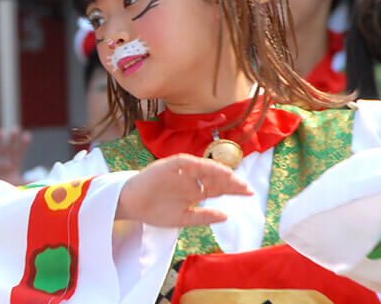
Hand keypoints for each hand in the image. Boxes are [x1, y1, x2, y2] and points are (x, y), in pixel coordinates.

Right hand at [0, 129, 31, 185]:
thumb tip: (40, 180)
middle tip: (16, 128)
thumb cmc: (4, 189)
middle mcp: (3, 161)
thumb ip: (25, 182)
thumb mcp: (14, 185)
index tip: (27, 135)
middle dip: (12, 140)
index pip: (18, 154)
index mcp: (12, 166)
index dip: (22, 145)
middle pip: (9, 149)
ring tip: (2, 132)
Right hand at [116, 154, 252, 226]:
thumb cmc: (155, 211)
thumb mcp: (183, 219)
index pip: (218, 188)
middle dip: (231, 181)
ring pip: (204, 168)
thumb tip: (226, 215)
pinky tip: (209, 169)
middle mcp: (191, 179)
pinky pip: (186, 162)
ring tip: (231, 177)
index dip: (234, 189)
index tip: (250, 193)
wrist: (131, 206)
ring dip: (217, 171)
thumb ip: (203, 217)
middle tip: (246, 187)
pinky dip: (197, 164)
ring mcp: (181, 172)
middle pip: (215, 177)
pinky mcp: (169, 165)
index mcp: (195, 192)